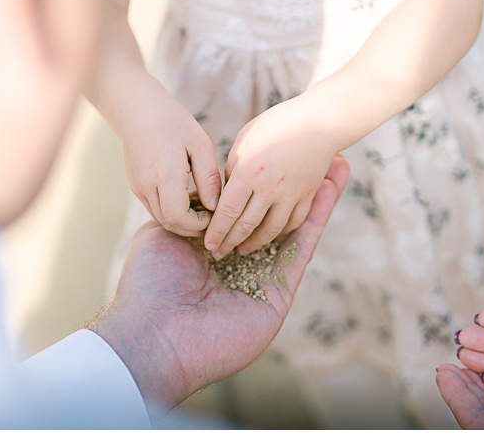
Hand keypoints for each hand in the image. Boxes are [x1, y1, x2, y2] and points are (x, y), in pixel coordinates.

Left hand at [92, 155, 349, 421]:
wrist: (153, 335)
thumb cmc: (149, 283)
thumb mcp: (163, 233)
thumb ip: (188, 212)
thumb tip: (205, 190)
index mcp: (213, 249)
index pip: (245, 207)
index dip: (263, 180)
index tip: (279, 147)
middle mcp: (240, 262)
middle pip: (275, 215)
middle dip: (296, 184)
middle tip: (315, 153)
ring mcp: (262, 278)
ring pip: (294, 229)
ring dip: (316, 197)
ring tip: (334, 164)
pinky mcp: (278, 295)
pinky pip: (299, 252)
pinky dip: (315, 221)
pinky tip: (328, 191)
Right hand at [121, 77, 220, 236]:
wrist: (138, 109)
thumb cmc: (174, 122)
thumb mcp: (200, 144)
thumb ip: (209, 177)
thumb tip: (215, 206)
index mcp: (165, 174)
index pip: (178, 217)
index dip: (197, 224)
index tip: (214, 215)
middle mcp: (147, 185)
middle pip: (169, 223)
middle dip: (191, 227)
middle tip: (211, 217)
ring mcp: (138, 187)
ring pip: (160, 218)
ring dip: (181, 220)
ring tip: (200, 205)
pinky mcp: (135, 185)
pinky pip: (153, 207)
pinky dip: (170, 210)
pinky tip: (185, 196)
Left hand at [203, 95, 338, 258]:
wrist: (321, 120)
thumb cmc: (278, 123)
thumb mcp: (245, 138)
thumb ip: (233, 166)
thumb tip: (226, 190)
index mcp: (248, 172)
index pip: (227, 212)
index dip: (216, 231)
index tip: (208, 243)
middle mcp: (269, 188)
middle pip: (245, 225)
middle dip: (229, 243)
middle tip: (218, 253)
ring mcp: (291, 195)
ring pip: (269, 230)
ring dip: (253, 243)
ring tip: (242, 250)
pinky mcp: (307, 196)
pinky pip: (292, 223)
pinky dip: (279, 233)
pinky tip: (270, 235)